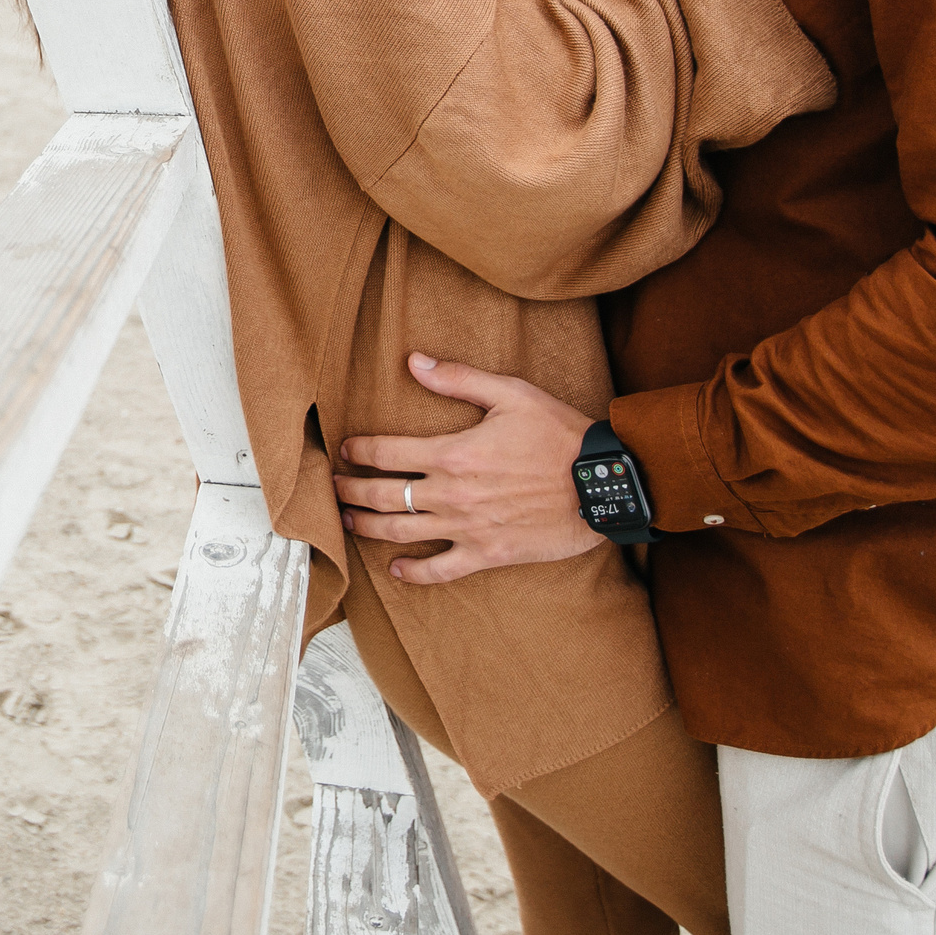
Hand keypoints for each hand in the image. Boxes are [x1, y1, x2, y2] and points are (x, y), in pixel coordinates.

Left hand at [332, 353, 602, 585]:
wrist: (602, 484)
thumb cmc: (559, 435)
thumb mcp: (511, 394)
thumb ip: (458, 378)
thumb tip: (414, 361)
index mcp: (453, 453)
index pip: (386, 453)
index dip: (359, 451)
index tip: (346, 450)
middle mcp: (452, 494)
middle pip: (383, 496)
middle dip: (350, 491)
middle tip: (333, 488)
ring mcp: (467, 528)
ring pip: (400, 533)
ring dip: (366, 529)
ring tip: (347, 523)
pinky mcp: (487, 554)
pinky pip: (440, 571)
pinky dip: (414, 573)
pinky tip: (396, 570)